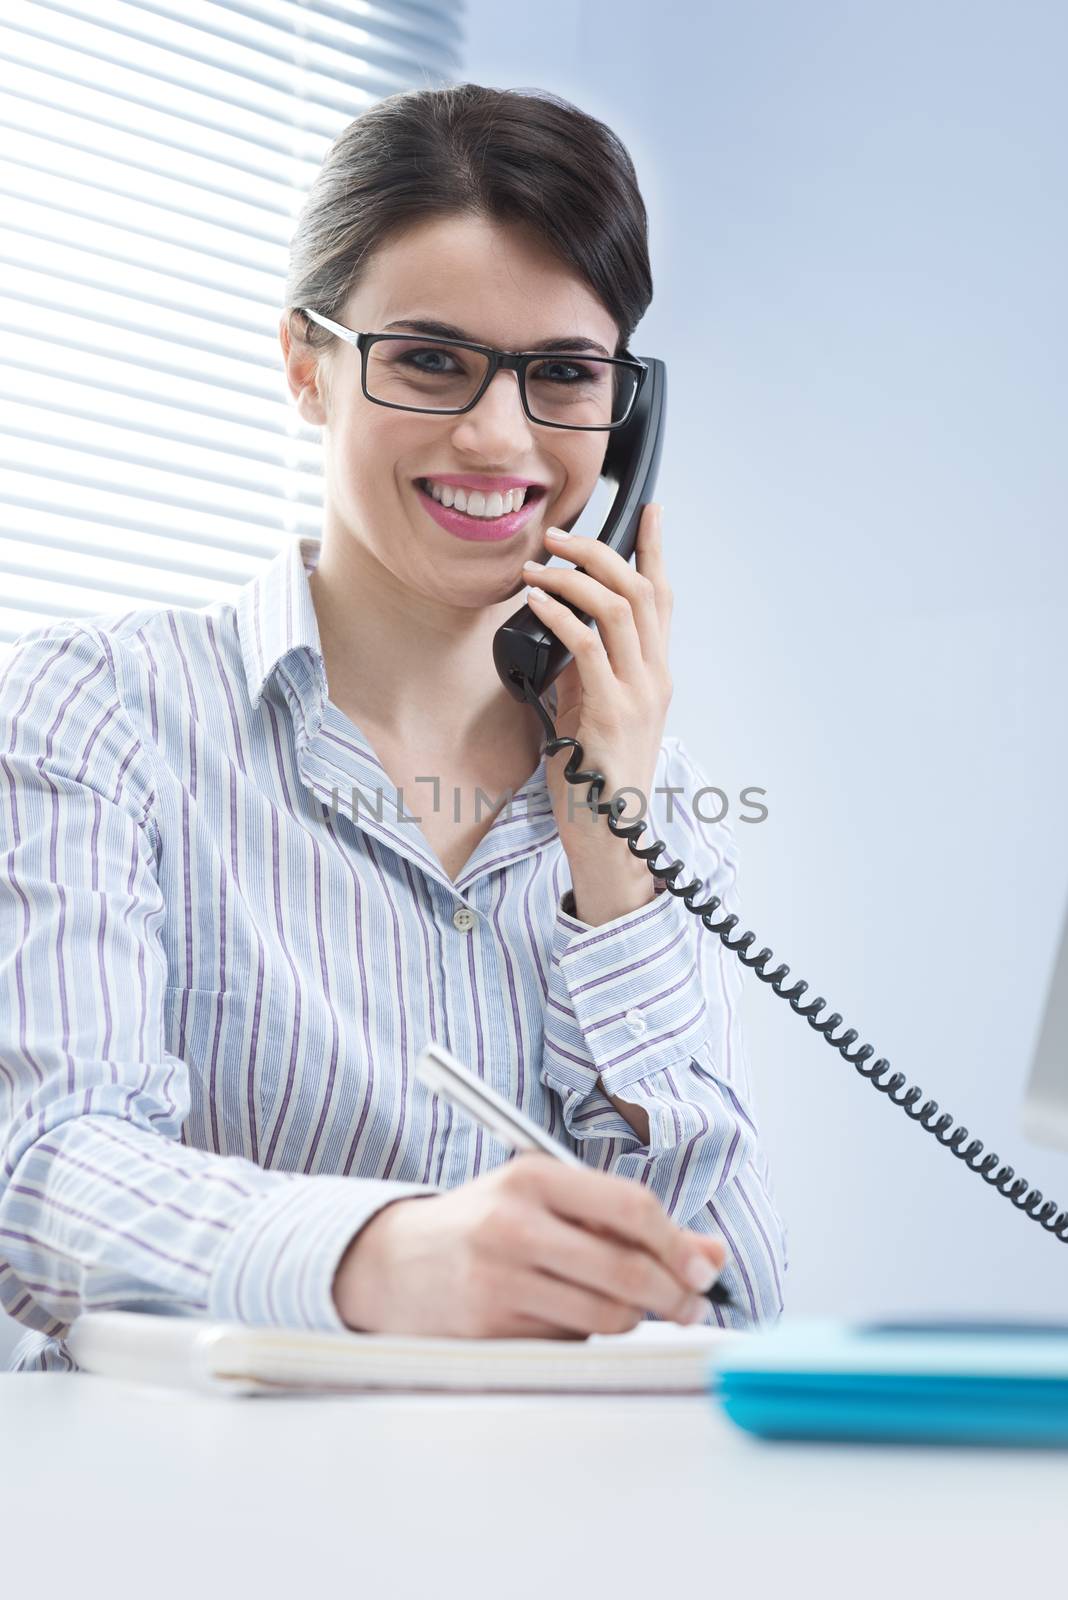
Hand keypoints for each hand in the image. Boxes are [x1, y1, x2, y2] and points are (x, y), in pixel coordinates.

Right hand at [332, 1153, 727, 1338]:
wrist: (392, 1263)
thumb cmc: (485, 1223)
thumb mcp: (548, 1200)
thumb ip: (627, 1222)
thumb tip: (711, 1254)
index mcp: (533, 1177)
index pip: (629, 1207)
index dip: (677, 1242)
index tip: (702, 1268)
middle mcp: (512, 1225)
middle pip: (625, 1270)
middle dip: (672, 1294)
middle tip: (688, 1304)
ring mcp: (498, 1281)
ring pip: (605, 1316)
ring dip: (631, 1319)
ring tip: (624, 1307)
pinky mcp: (489, 1331)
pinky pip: (569, 1342)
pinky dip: (583, 1336)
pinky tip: (561, 1316)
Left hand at [521, 505, 672, 879]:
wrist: (610, 833)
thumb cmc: (596, 777)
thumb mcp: (592, 709)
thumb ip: (585, 670)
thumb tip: (560, 629)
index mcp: (655, 674)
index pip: (663, 597)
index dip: (656, 549)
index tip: (648, 509)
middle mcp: (656, 677)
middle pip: (642, 590)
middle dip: (600, 551)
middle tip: (559, 535)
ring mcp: (639, 694)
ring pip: (619, 609)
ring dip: (574, 577)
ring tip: (538, 567)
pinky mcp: (613, 713)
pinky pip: (588, 648)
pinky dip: (560, 616)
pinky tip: (535, 604)